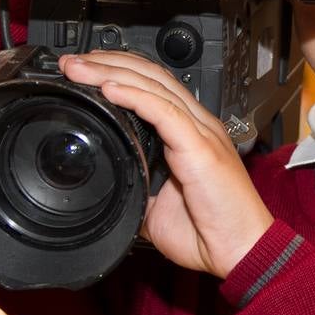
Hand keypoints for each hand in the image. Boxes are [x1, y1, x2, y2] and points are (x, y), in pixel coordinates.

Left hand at [58, 51, 273, 278]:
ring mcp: (202, 133)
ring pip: (155, 86)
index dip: (119, 73)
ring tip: (80, 69)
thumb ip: (137, 190)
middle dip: (108, 64)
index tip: (84, 75)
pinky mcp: (201, 147)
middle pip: (151, 76)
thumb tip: (111, 190)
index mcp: (190, 134)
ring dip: (113, 74)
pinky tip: (111, 89)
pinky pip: (166, 112)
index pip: (153, 87)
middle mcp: (198, 125)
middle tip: (71, 63)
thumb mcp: (157, 208)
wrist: (242, 250)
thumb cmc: (213, 230)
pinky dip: (136, 97)